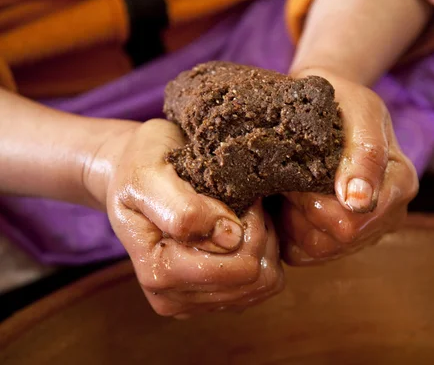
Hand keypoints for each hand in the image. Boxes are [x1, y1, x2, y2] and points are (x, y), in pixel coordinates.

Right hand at [87, 119, 283, 316]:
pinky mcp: (212, 299)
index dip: (250, 225)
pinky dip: (265, 255)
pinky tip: (247, 230)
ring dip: (265, 244)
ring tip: (246, 214)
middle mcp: (173, 298)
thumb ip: (184, 209)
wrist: (132, 173)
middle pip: (254, 279)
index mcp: (158, 273)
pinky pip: (263, 285)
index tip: (240, 193)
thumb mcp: (148, 175)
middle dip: (260, 234)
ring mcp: (195, 303)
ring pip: (263, 283)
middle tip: (249, 202)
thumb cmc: (140, 166)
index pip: (237, 267)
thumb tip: (230, 238)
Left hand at [278, 70, 418, 264]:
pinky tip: (287, 204)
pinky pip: (304, 255)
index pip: (352, 223)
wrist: (328, 104)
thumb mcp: (358, 110)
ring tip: (289, 187)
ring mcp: (366, 232)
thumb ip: (365, 153)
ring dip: (293, 220)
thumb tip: (359, 202)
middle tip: (290, 177)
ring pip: (317, 250)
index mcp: (400, 184)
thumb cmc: (342, 101)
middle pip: (334, 241)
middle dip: (303, 210)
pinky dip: (288, 232)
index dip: (315, 203)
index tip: (298, 172)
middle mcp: (389, 215)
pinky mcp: (341, 241)